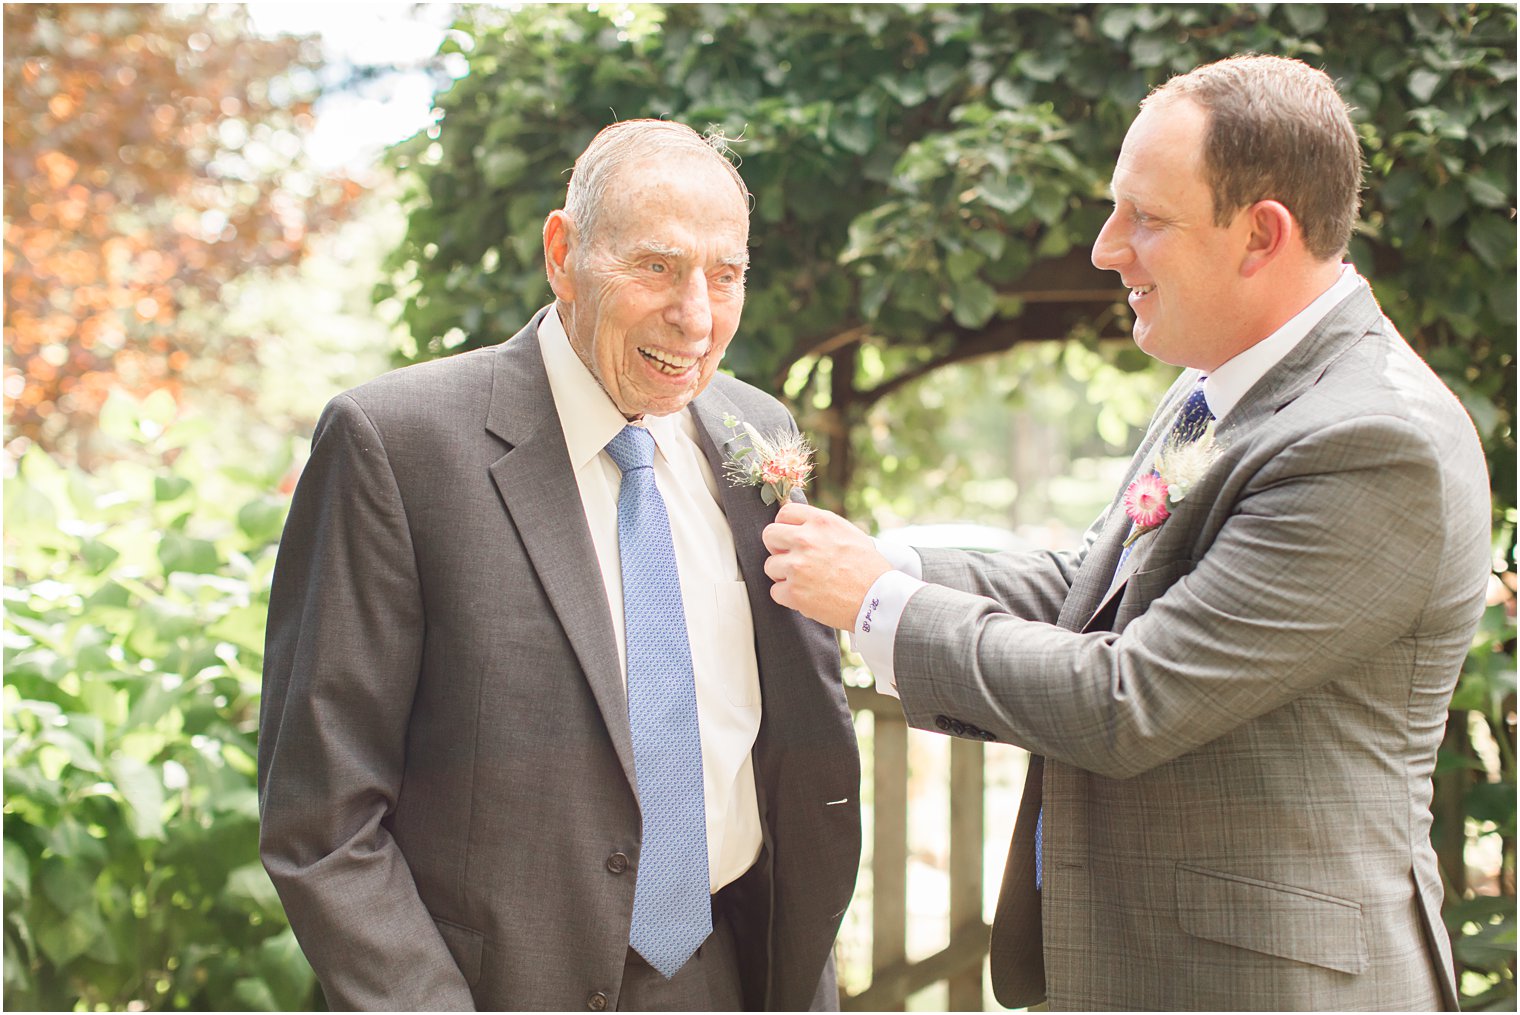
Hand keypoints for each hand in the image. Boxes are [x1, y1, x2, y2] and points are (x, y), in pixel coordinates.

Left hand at [762, 502, 891, 629]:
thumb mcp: (849, 533)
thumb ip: (821, 526)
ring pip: (770, 566)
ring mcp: (797, 566)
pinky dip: (788, 597)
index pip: (784, 513)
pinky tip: (807, 596)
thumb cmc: (868, 568)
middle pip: (769, 536)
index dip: (785, 526)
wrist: (878, 599)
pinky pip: (775, 591)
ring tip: (806, 581)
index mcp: (820, 522)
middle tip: (792, 559)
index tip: (790, 536)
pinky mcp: (793, 592)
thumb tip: (798, 520)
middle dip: (778, 548)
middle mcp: (806, 540)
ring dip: (783, 575)